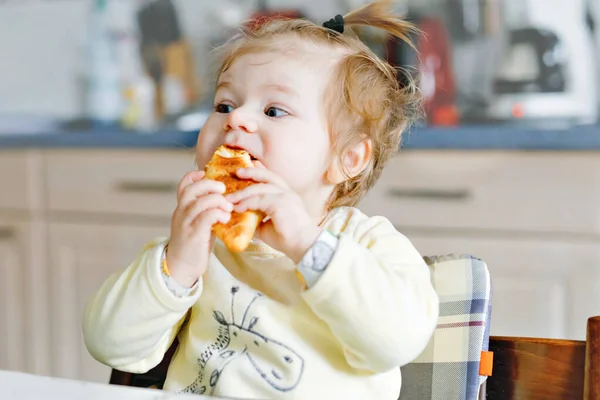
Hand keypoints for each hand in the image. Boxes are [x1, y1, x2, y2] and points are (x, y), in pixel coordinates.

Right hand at [166, 170, 232, 286]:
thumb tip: (226, 200)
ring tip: (228, 208)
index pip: (184, 185)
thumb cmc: (194, 244)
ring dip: (218, 201)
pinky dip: (219, 214)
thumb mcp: (198, 223)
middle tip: (224, 190)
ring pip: (201, 202)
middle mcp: (181, 212)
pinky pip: (206, 217)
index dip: (196, 176)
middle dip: (210, 185)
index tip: (209, 175)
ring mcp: (186, 223)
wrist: (181, 267)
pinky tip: (226, 219)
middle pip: (192, 189)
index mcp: (182, 208)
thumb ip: (207, 210)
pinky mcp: (193, 234)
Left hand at [225, 163, 321, 262]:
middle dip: (251, 172)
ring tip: (230, 199)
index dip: (261, 171)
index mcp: (287, 196)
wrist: (303, 246)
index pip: (273, 178)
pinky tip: (238, 208)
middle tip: (237, 172)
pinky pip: (259, 200)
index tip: (249, 166)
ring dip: (243, 193)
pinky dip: (247, 203)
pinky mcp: (281, 204)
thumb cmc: (288, 239)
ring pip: (260, 188)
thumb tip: (241, 220)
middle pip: (267, 176)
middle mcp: (287, 193)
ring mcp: (285, 197)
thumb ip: (256, 220)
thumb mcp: (267, 227)